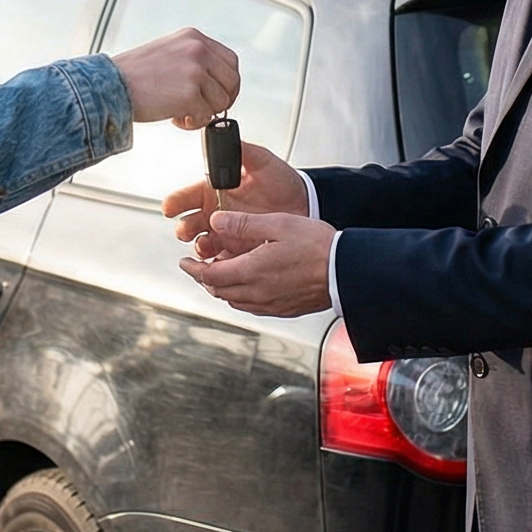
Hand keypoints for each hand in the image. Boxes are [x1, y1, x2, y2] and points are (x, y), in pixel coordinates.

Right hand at [109, 28, 239, 128]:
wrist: (109, 85)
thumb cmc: (133, 75)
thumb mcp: (168, 53)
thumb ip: (192, 60)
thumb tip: (215, 82)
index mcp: (193, 37)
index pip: (230, 61)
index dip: (226, 83)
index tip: (216, 95)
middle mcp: (197, 49)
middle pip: (232, 81)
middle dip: (221, 100)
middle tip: (203, 109)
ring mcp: (195, 70)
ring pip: (221, 101)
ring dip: (204, 113)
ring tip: (181, 113)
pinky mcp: (190, 93)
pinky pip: (206, 116)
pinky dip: (193, 123)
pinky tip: (174, 118)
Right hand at [162, 143, 308, 249]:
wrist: (306, 204)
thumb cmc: (283, 182)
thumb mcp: (262, 162)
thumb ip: (242, 151)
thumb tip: (224, 136)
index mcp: (213, 191)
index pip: (185, 197)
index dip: (174, 202)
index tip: (170, 207)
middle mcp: (215, 214)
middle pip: (187, 224)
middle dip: (183, 228)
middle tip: (187, 230)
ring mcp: (226, 234)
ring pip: (201, 245)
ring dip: (199, 248)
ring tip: (206, 246)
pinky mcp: (238, 251)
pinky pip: (222, 261)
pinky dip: (218, 264)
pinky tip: (221, 262)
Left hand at [180, 210, 336, 317]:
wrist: (347, 271)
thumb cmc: (318, 247)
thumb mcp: (277, 224)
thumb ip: (244, 224)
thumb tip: (217, 221)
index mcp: (252, 271)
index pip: (210, 275)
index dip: (193, 269)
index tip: (184, 263)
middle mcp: (258, 293)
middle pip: (219, 290)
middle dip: (204, 278)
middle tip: (199, 267)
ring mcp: (271, 304)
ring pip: (234, 300)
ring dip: (222, 288)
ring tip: (223, 273)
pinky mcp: (284, 309)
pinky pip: (253, 306)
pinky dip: (241, 296)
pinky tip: (249, 285)